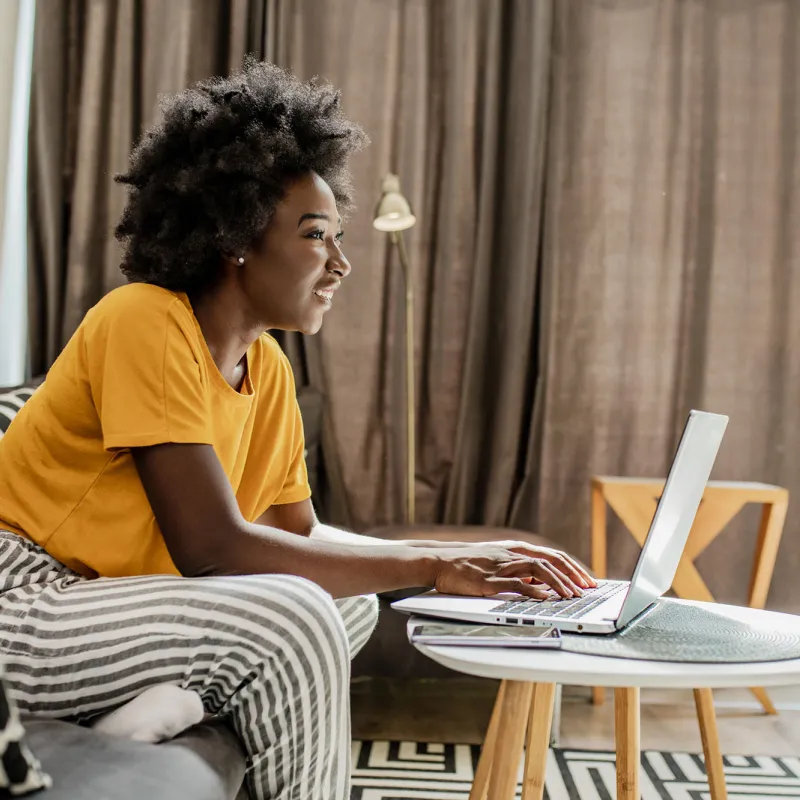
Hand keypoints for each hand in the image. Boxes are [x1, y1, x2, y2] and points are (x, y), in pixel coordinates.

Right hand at [431, 546, 586, 598]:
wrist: (439, 560)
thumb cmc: (467, 564)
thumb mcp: (497, 562)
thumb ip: (518, 570)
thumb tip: (542, 584)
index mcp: (515, 549)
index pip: (552, 555)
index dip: (572, 567)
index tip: (587, 579)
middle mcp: (511, 554)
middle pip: (550, 560)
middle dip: (573, 574)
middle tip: (588, 588)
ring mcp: (501, 566)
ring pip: (538, 570)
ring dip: (558, 583)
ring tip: (572, 595)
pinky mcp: (489, 580)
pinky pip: (516, 583)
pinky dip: (533, 590)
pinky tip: (545, 598)